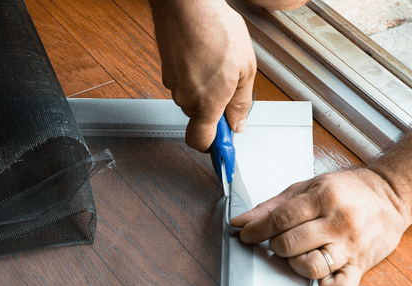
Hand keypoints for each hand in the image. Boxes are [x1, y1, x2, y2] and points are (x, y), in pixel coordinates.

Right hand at [151, 0, 255, 151]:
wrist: (187, 4)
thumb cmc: (216, 30)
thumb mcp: (245, 69)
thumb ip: (240, 102)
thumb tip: (238, 123)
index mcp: (206, 103)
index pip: (200, 142)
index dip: (212, 146)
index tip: (224, 143)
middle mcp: (185, 98)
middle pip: (199, 116)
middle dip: (214, 106)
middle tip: (230, 84)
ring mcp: (172, 83)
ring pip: (191, 96)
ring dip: (205, 86)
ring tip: (217, 61)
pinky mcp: (166, 68)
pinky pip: (183, 80)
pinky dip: (194, 72)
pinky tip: (204, 53)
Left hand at [230, 168, 409, 285]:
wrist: (393, 194)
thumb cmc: (347, 190)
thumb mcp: (308, 187)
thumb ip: (272, 206)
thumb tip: (240, 222)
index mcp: (324, 198)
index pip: (279, 219)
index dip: (257, 230)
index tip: (247, 235)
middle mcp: (339, 222)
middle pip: (290, 244)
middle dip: (275, 246)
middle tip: (277, 242)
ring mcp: (351, 246)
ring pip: (311, 267)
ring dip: (295, 264)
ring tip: (297, 254)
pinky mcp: (362, 266)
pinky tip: (315, 274)